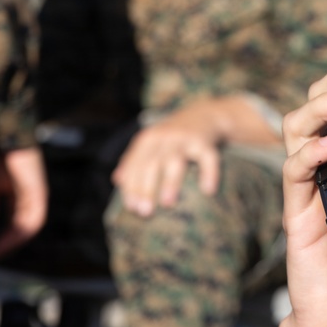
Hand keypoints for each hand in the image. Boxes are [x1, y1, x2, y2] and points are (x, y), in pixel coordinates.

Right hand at [0, 147, 48, 260]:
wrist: (10, 143)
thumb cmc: (3, 161)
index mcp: (25, 200)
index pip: (17, 225)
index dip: (5, 238)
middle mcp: (34, 202)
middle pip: (25, 230)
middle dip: (9, 244)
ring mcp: (38, 199)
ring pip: (29, 228)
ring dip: (12, 242)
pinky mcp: (38, 195)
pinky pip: (30, 220)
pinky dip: (18, 232)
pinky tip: (5, 240)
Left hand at [112, 95, 280, 216]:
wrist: (204, 114)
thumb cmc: (174, 136)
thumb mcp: (152, 142)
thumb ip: (135, 158)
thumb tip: (117, 180)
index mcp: (148, 140)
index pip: (135, 164)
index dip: (131, 186)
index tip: (131, 208)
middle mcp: (164, 137)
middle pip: (152, 164)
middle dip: (146, 188)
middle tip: (144, 212)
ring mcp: (185, 139)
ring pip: (176, 161)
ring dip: (170, 182)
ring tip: (167, 203)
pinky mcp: (205, 142)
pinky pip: (208, 158)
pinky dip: (209, 174)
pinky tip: (208, 191)